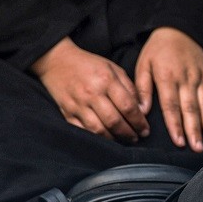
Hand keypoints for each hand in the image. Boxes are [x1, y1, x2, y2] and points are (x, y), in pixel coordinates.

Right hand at [32, 38, 149, 141]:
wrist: (57, 61)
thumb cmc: (90, 65)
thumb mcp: (114, 68)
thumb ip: (129, 88)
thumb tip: (142, 109)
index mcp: (107, 80)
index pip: (127, 106)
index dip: (139, 121)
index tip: (145, 130)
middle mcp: (92, 93)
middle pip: (114, 121)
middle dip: (128, 133)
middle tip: (136, 138)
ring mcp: (78, 104)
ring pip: (98, 129)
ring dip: (113, 139)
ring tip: (123, 140)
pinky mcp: (66, 112)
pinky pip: (82, 131)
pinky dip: (95, 138)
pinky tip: (105, 138)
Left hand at [135, 27, 202, 152]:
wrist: (179, 29)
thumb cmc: (158, 50)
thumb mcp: (143, 64)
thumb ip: (142, 88)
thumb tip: (141, 110)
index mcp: (168, 78)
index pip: (172, 106)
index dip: (176, 125)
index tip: (179, 141)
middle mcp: (187, 79)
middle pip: (191, 108)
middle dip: (195, 130)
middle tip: (198, 148)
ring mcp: (201, 78)